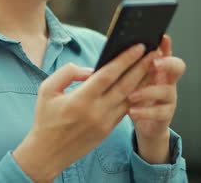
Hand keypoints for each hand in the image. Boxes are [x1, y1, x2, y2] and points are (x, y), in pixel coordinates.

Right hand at [13, 43, 162, 181]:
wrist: (48, 153)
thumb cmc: (46, 119)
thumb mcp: (47, 90)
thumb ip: (68, 73)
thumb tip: (90, 69)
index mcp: (81, 99)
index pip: (108, 75)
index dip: (125, 60)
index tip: (138, 47)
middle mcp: (96, 111)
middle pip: (125, 85)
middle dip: (141, 67)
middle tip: (154, 53)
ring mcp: (105, 122)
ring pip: (130, 98)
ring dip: (143, 81)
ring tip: (154, 66)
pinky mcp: (108, 130)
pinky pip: (126, 109)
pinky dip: (136, 95)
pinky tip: (142, 85)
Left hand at [127, 35, 185, 162]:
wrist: (145, 125)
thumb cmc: (136, 97)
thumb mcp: (133, 80)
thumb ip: (130, 67)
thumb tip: (115, 53)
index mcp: (159, 69)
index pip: (166, 52)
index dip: (166, 45)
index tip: (162, 38)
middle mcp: (168, 81)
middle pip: (177, 67)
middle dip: (167, 63)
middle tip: (154, 63)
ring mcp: (169, 98)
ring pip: (166, 90)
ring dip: (148, 91)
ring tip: (131, 95)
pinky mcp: (166, 114)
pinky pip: (159, 112)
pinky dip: (144, 112)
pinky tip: (131, 111)